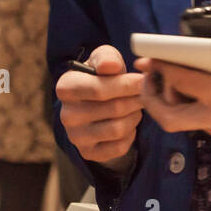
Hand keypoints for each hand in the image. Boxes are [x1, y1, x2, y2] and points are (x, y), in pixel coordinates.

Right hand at [56, 44, 143, 166]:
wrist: (91, 104)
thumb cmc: (99, 77)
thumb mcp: (102, 60)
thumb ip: (107, 58)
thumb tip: (111, 67)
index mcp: (65, 88)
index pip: (99, 89)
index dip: (126, 85)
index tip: (142, 80)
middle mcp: (66, 114)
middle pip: (114, 109)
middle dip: (135, 100)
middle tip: (144, 94)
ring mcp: (76, 136)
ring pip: (119, 128)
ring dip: (134, 116)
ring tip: (136, 107)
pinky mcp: (88, 153)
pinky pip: (119, 147)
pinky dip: (130, 135)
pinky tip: (127, 123)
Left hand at [135, 41, 210, 153]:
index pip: (183, 81)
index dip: (162, 66)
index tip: (150, 55)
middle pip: (168, 117)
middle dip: (150, 97)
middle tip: (147, 75)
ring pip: (179, 121)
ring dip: (166, 101)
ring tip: (165, 77)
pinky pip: (195, 121)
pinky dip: (184, 104)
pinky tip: (191, 86)